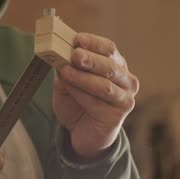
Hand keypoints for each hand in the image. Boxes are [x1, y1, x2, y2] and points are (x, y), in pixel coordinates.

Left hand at [53, 33, 139, 160]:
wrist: (82, 133)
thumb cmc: (76, 104)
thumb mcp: (66, 84)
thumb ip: (65, 70)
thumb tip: (59, 56)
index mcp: (114, 65)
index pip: (108, 48)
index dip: (93, 42)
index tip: (77, 39)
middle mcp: (125, 79)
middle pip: (110, 64)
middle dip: (91, 59)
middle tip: (75, 54)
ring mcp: (125, 96)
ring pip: (105, 84)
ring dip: (84, 77)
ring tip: (66, 72)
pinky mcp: (119, 114)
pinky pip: (101, 102)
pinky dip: (83, 94)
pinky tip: (71, 89)